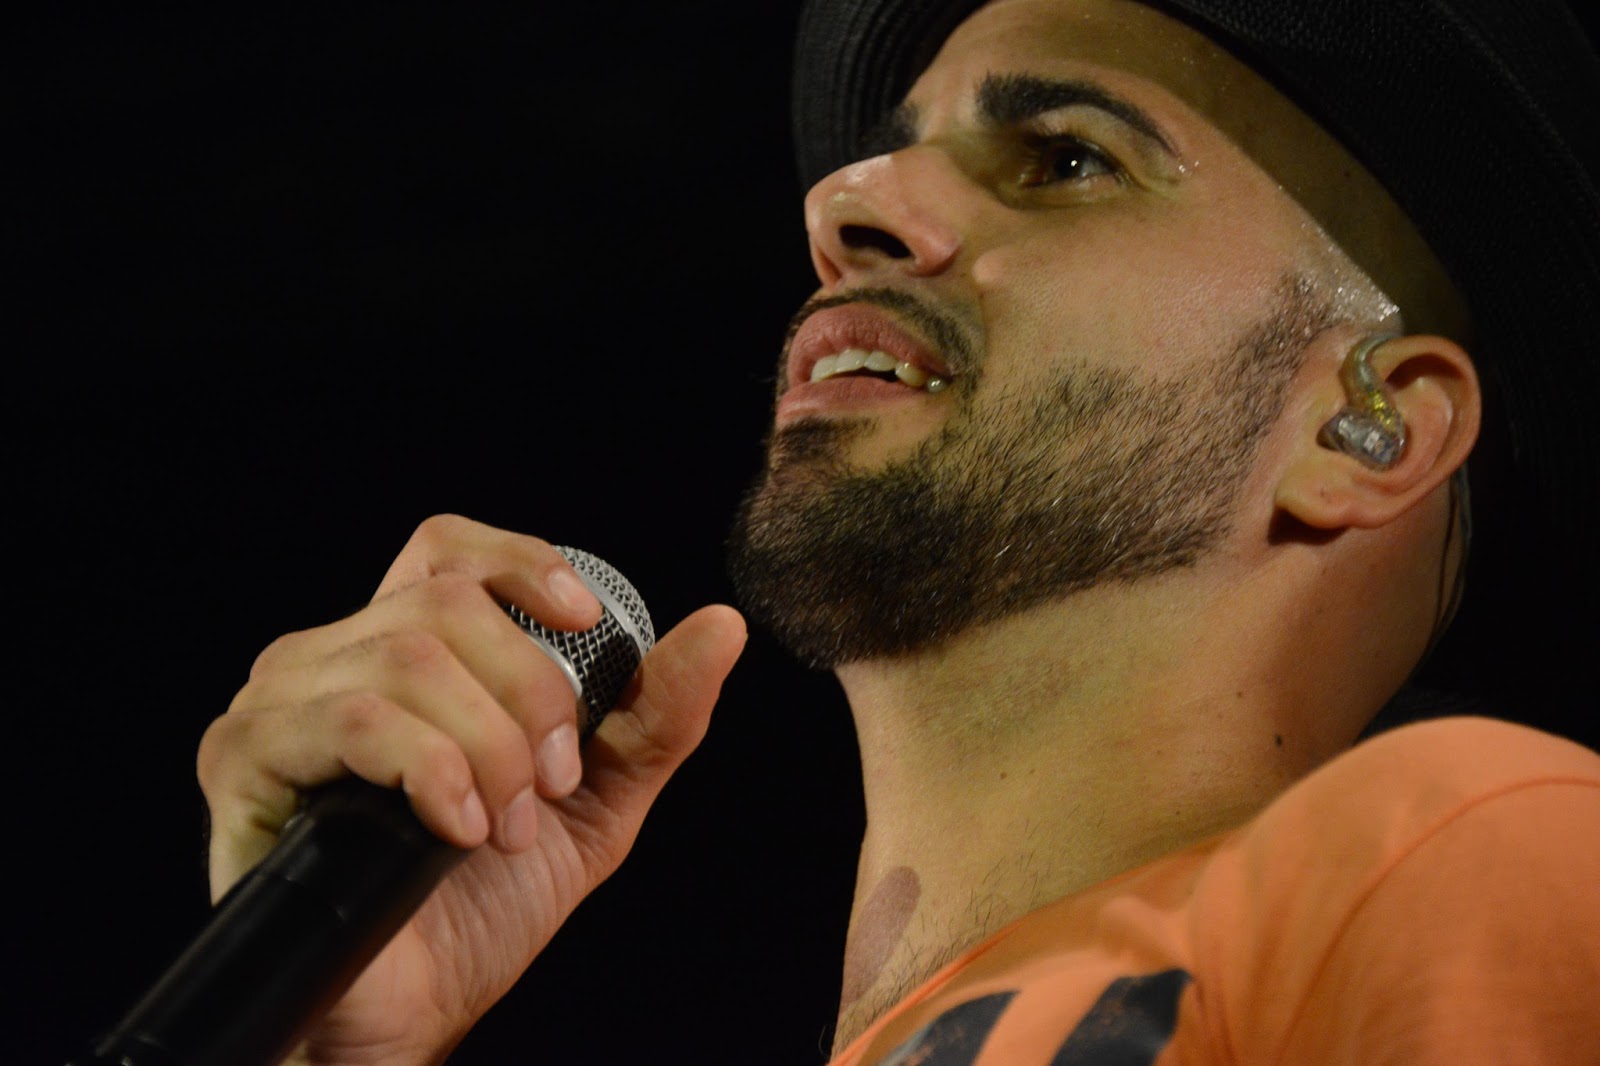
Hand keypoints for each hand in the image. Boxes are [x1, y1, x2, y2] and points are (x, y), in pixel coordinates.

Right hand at [197, 515, 746, 1064]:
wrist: (411, 1014)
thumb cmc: (486, 903)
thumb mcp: (597, 799)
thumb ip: (656, 713)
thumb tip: (724, 626)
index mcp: (407, 652)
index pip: (449, 549)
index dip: (520, 562)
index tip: (585, 621)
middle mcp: (333, 658)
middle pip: (446, 604)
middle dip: (529, 694)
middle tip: (550, 784)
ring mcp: (282, 702)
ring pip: (407, 659)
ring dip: (487, 747)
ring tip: (503, 827)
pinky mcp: (244, 759)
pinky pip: (352, 718)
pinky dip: (430, 768)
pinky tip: (455, 830)